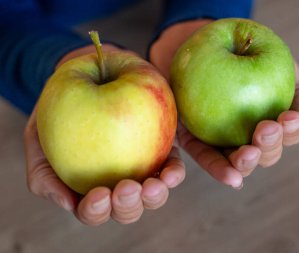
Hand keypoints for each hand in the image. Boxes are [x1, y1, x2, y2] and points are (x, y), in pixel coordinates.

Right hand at [24, 45, 184, 224]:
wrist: (87, 75)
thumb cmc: (58, 111)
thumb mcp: (37, 137)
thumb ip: (43, 171)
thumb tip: (67, 202)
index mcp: (89, 188)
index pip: (93, 211)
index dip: (96, 210)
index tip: (99, 194)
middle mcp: (118, 184)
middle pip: (127, 209)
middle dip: (128, 205)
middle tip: (128, 188)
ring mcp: (143, 169)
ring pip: (153, 195)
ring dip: (155, 195)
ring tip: (154, 184)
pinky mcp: (163, 151)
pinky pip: (172, 167)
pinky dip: (174, 173)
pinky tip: (172, 172)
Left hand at [150, 20, 298, 188]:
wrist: (207, 43)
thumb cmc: (250, 53)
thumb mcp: (281, 66)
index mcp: (273, 123)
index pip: (288, 133)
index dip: (291, 130)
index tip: (289, 118)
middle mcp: (251, 138)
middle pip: (266, 154)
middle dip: (269, 146)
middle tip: (266, 129)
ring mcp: (224, 143)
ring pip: (240, 162)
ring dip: (247, 163)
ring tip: (248, 154)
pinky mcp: (197, 142)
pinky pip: (207, 158)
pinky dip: (219, 170)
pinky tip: (232, 178)